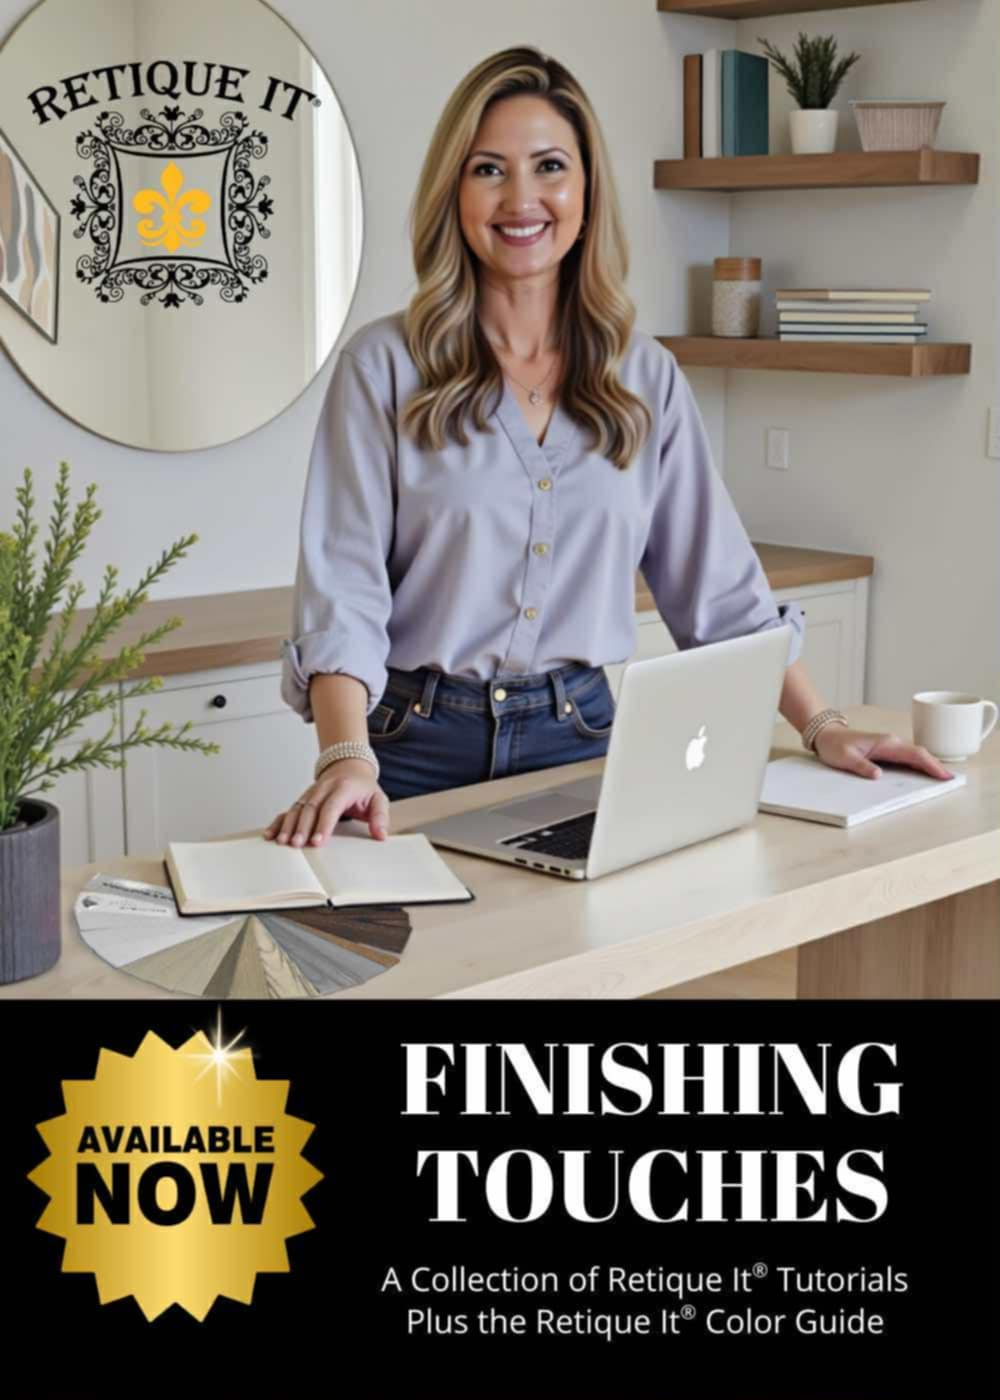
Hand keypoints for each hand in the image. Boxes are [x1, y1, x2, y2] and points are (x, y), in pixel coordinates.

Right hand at [263, 758, 389, 845]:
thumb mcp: (378, 798)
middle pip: (310, 808)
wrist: (349, 765)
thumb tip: (381, 836)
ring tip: (282, 842)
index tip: (318, 841)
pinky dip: (278, 822)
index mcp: (343, 788)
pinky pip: (288, 810)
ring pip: (296, 808)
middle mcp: (323, 788)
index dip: (324, 824)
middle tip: (296, 845)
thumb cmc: (364, 787)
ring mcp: (311, 793)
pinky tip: (269, 834)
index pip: (331, 807)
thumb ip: (380, 817)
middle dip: (301, 827)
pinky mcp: (303, 798)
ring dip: (287, 826)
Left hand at [812, 725, 953, 780]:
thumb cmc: (834, 745)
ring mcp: (889, 745)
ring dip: (928, 765)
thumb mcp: (845, 759)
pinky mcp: (886, 750)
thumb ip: (862, 767)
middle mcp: (891, 742)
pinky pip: (906, 757)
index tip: (944, 775)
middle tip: (950, 780)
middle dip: (935, 766)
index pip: (914, 754)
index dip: (930, 765)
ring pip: (914, 755)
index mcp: (885, 743)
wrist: (826, 734)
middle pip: (919, 754)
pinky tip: (923, 773)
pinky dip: (918, 764)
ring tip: (941, 779)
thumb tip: (879, 776)